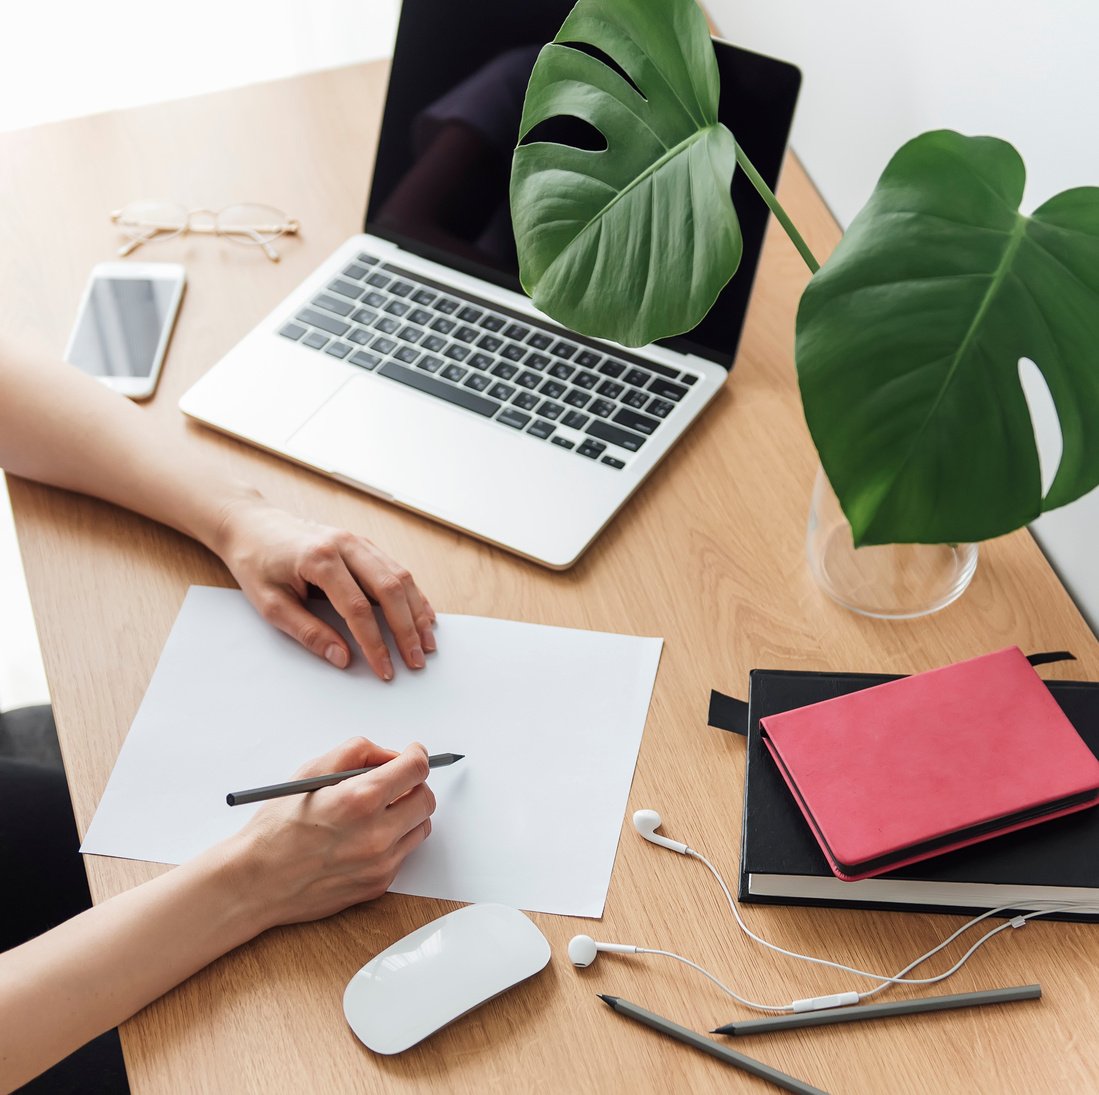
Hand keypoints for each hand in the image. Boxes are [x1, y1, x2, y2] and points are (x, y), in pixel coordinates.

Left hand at [212, 499, 435, 678]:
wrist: (252, 525)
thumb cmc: (256, 562)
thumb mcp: (270, 604)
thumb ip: (308, 632)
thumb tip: (342, 658)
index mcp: (319, 559)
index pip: (357, 608)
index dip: (374, 643)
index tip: (385, 669)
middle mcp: (345, 545)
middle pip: (389, 589)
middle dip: (407, 629)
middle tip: (416, 660)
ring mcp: (357, 541)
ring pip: (400, 576)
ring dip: (417, 611)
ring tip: (426, 642)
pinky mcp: (362, 544)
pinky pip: (395, 568)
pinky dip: (413, 594)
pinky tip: (423, 614)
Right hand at [231, 738, 435, 928]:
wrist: (257, 881)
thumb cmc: (278, 826)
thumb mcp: (312, 771)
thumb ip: (358, 753)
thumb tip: (392, 755)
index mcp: (359, 799)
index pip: (415, 769)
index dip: (417, 755)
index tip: (414, 753)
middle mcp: (376, 834)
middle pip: (426, 799)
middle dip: (414, 785)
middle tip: (395, 782)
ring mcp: (380, 864)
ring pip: (420, 827)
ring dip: (407, 814)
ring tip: (376, 811)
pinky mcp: (378, 884)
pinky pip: (403, 853)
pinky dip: (393, 840)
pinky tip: (363, 837)